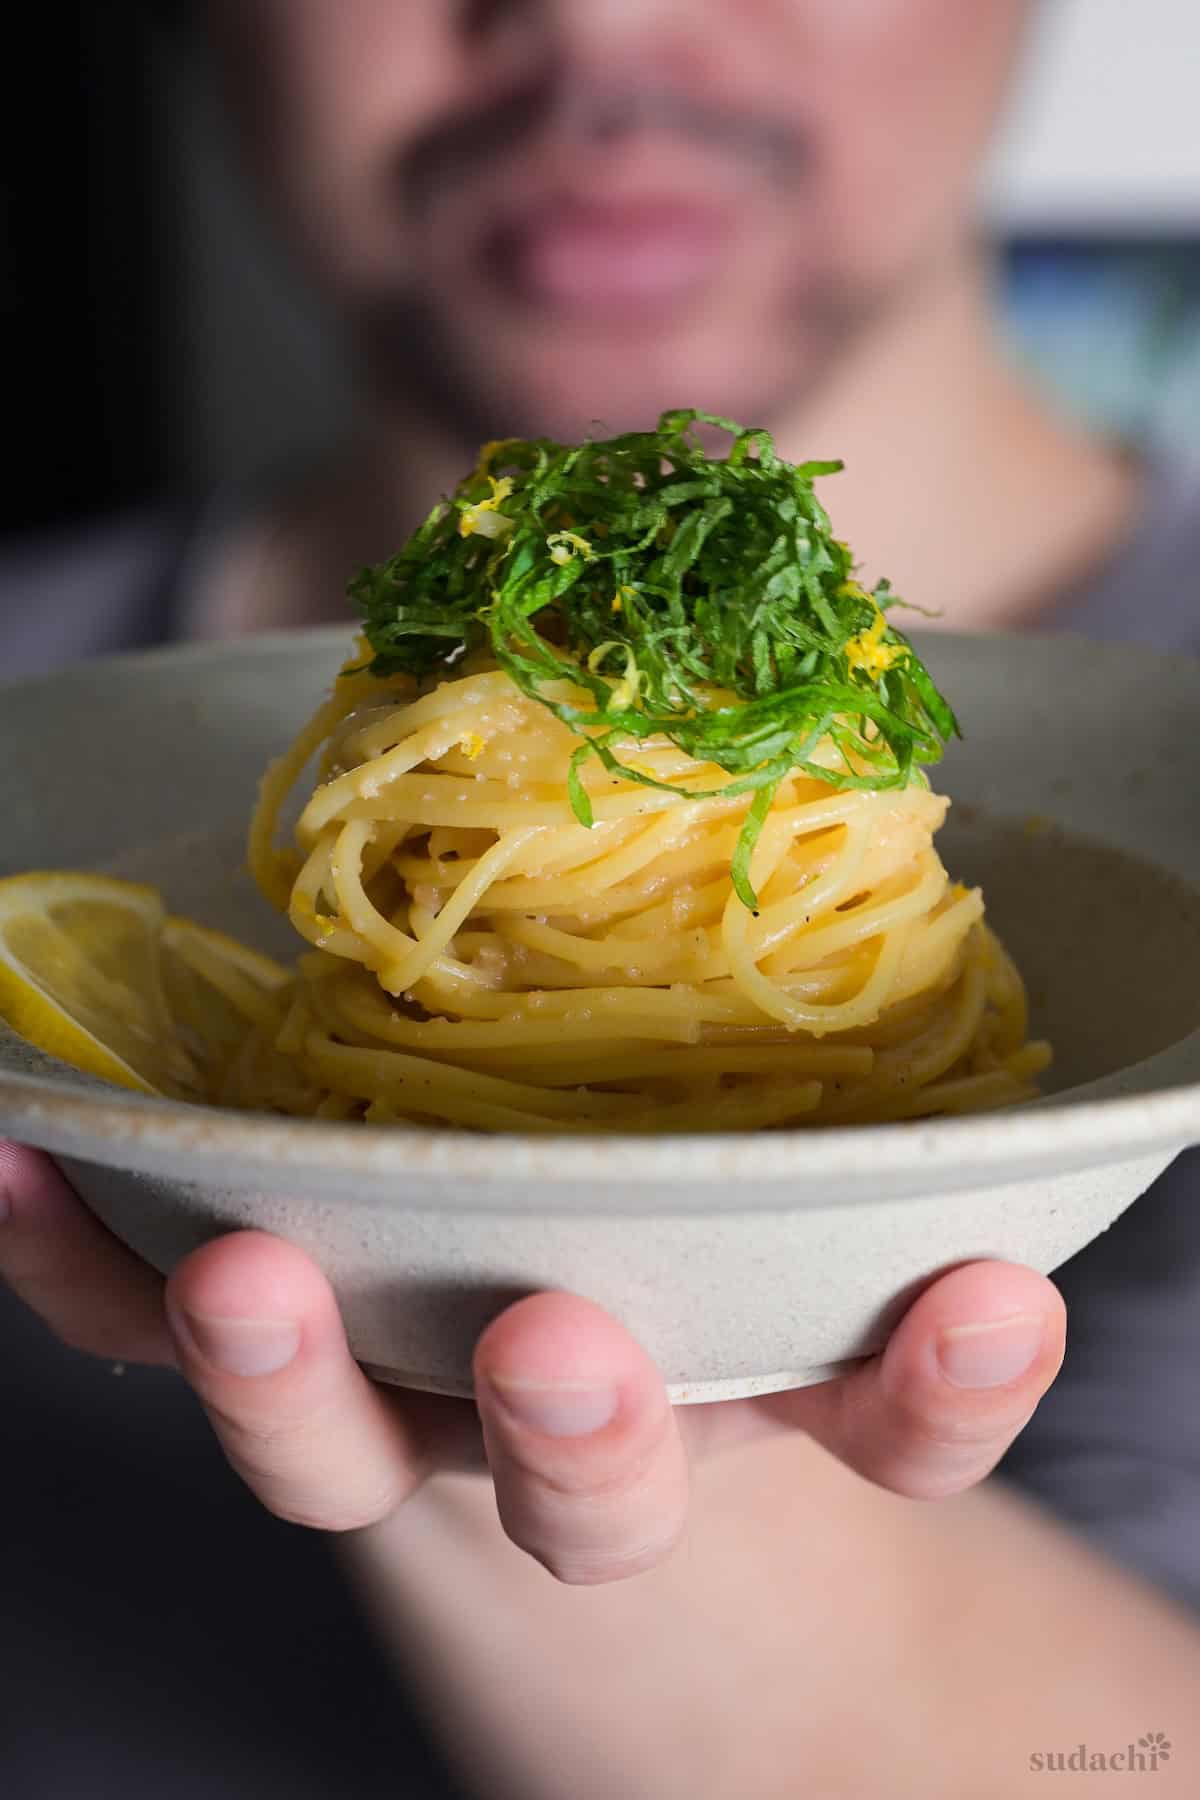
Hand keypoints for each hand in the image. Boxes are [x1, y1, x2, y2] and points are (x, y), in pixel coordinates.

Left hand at [0, 1141, 1064, 1585]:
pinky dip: (74, 1262)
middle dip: (582, 1435)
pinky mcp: (271, 1371)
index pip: (878, 1427)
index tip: (989, 1302)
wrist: (546, 1390)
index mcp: (747, 1394)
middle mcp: (575, 1428)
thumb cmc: (688, 1281)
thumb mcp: (780, 1226)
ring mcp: (406, 1415)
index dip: (936, 1387)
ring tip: (239, 1287)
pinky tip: (15, 1160)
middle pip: (588, 1494)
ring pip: (342, 1453)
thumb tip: (930, 1078)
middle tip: (565, 1350)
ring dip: (283, 1379)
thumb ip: (842, 1169)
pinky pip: (142, 1336)